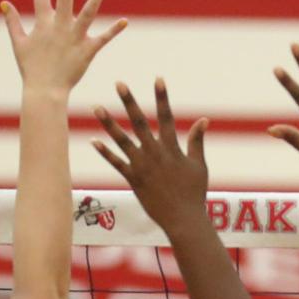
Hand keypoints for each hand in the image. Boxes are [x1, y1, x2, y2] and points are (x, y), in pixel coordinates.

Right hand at [2, 0, 126, 93]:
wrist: (44, 92)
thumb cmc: (31, 69)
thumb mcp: (19, 43)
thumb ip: (12, 22)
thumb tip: (4, 3)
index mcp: (44, 23)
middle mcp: (60, 26)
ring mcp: (75, 37)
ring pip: (88, 12)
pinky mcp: (87, 51)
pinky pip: (102, 39)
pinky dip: (113, 31)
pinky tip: (125, 21)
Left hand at [93, 79, 208, 233]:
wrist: (183, 219)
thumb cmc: (194, 193)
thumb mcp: (199, 165)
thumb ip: (197, 141)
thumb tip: (204, 120)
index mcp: (172, 148)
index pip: (167, 117)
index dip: (162, 97)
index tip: (158, 79)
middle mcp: (155, 153)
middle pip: (140, 122)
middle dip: (129, 102)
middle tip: (119, 84)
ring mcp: (142, 166)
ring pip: (122, 140)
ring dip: (109, 124)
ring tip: (97, 108)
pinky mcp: (133, 180)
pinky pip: (116, 163)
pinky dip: (105, 152)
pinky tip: (94, 141)